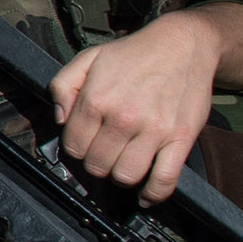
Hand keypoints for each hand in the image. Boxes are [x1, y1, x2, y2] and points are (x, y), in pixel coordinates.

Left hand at [50, 8, 226, 202]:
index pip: (74, 147)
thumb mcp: (88, 58)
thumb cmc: (134, 53)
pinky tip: (145, 196)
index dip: (76, 149)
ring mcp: (153, 130)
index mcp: (96, 100)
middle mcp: (123, 118)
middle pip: (97, 165)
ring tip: (122, 165)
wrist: (183, 45)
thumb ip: (63, 87)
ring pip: (126, 176)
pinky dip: (153, 195)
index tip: (85, 144)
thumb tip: (60, 119)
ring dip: (121, 177)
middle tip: (105, 153)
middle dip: (97, 163)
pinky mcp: (180, 138)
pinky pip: (164, 180)